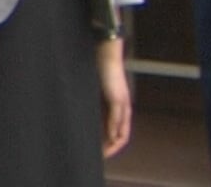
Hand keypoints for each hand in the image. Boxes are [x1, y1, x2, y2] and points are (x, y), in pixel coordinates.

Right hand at [98, 39, 130, 157]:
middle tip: (104, 156)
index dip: (112, 142)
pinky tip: (110, 137)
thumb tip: (87, 113)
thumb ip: (97, 101)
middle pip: (123, 133)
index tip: (102, 150)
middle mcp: (123, 106)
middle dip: (114, 147)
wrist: (107, 54)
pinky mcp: (118, 98)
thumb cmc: (101, 70)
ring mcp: (122, 103)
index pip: (119, 129)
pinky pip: (117, 118)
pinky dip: (114, 129)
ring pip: (122, 128)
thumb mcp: (98, 90)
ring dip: (115, 142)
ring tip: (107, 151)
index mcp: (118, 106)